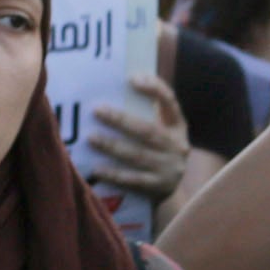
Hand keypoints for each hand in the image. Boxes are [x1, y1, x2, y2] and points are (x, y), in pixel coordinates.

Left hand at [85, 71, 191, 199]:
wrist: (171, 190)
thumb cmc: (158, 151)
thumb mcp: (162, 130)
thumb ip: (147, 112)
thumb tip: (117, 88)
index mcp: (177, 126)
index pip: (170, 102)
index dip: (154, 89)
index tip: (132, 79)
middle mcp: (177, 146)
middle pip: (147, 131)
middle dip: (121, 120)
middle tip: (97, 111)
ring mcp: (169, 168)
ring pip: (138, 155)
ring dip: (113, 146)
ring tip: (91, 138)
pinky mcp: (158, 188)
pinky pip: (133, 180)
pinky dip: (114, 174)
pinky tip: (97, 168)